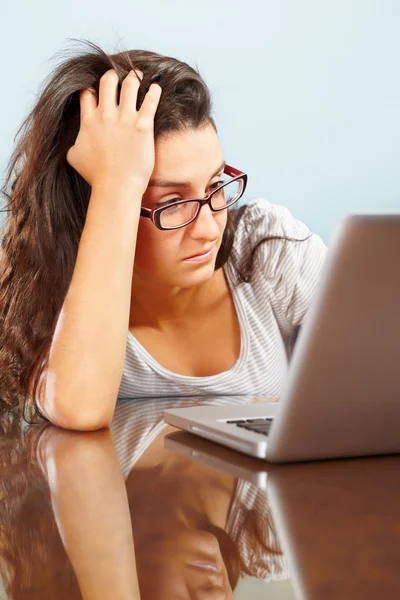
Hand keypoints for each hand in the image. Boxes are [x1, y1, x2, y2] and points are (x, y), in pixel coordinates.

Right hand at [66, 68, 161, 192]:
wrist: (116, 186)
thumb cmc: (96, 176)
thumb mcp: (75, 158)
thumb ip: (74, 144)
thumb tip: (74, 142)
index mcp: (88, 121)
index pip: (88, 93)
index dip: (93, 88)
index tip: (98, 89)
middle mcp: (106, 115)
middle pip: (108, 81)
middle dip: (112, 75)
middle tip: (118, 76)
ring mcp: (125, 118)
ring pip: (129, 85)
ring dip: (134, 77)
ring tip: (137, 74)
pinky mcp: (143, 125)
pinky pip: (151, 101)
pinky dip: (154, 91)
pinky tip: (156, 87)